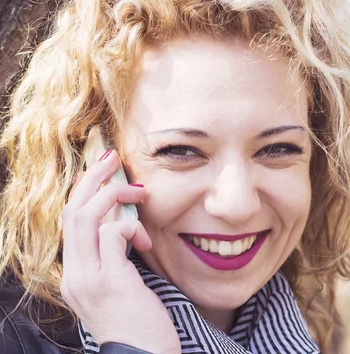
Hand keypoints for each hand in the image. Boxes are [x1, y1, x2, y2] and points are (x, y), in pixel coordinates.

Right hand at [61, 150, 180, 353]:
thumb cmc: (139, 324)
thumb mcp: (120, 288)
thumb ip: (116, 259)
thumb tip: (127, 228)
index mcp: (76, 275)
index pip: (70, 223)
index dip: (83, 192)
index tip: (101, 172)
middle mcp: (74, 275)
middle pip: (72, 211)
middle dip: (93, 179)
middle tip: (113, 158)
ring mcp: (88, 278)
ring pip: (86, 217)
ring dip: (115, 195)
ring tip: (140, 193)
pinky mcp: (109, 281)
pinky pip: (112, 234)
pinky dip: (130, 226)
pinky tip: (145, 241)